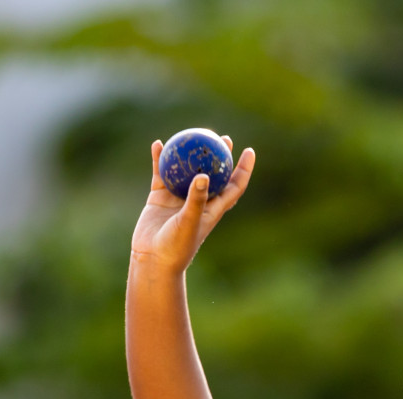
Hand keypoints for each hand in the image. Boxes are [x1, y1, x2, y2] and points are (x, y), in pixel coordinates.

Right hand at [130, 137, 255, 274]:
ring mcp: (178, 198)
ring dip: (190, 153)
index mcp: (213, 209)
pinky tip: (158, 144)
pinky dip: (160, 159)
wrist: (153, 259)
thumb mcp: (189, 223)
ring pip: (186, 170)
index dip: (244, 169)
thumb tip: (204, 175)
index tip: (249, 151)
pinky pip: (161, 173)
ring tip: (193, 134)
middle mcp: (198, 201)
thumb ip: (196, 200)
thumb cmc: (177, 247)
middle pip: (214, 174)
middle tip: (222, 138)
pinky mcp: (160, 197)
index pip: (234, 186)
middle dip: (220, 156)